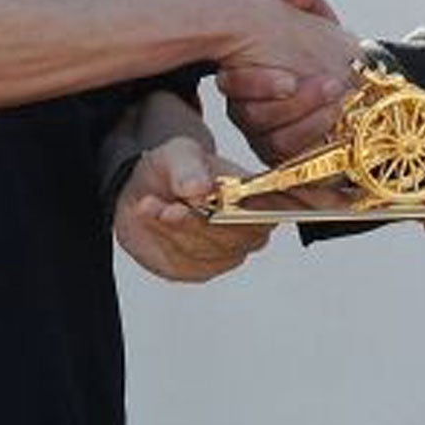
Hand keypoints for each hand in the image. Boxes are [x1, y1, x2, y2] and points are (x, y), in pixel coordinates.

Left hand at [113, 136, 271, 281]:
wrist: (147, 191)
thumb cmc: (177, 170)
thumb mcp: (180, 154)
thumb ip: (189, 169)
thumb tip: (199, 189)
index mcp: (262, 195)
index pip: (276, 210)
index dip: (251, 210)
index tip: (216, 202)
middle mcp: (252, 229)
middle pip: (236, 236)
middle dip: (197, 222)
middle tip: (170, 208)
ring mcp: (228, 253)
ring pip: (205, 250)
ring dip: (173, 228)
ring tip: (150, 205)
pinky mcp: (200, 270)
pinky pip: (183, 262)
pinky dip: (162, 240)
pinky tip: (153, 220)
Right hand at [218, 0, 355, 163]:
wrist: (358, 83)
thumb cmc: (328, 52)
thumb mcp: (320, 21)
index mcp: (246, 76)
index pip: (232, 84)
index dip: (258, 84)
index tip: (291, 79)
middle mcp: (250, 108)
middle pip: (252, 116)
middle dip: (294, 104)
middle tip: (330, 86)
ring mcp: (267, 136)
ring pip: (274, 140)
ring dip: (310, 121)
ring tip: (339, 101)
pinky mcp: (288, 158)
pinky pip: (294, 160)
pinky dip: (318, 142)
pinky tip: (340, 124)